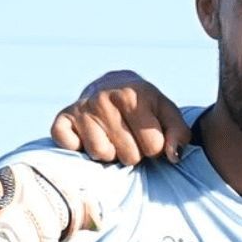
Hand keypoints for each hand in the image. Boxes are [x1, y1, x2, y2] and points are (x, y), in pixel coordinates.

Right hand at [51, 71, 190, 165]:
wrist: (113, 84)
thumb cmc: (146, 106)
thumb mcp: (168, 113)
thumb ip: (179, 134)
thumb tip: (174, 157)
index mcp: (132, 95)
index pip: (154, 147)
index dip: (156, 148)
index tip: (150, 136)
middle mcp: (103, 98)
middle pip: (129, 156)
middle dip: (134, 152)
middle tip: (130, 137)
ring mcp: (81, 108)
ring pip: (101, 154)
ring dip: (110, 153)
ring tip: (112, 137)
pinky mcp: (62, 118)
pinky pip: (70, 146)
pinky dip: (79, 147)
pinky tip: (89, 135)